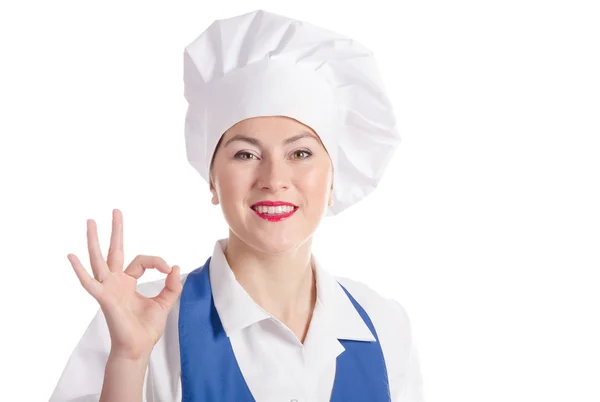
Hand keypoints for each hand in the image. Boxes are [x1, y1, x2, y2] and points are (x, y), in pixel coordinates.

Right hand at [67, 209, 182, 359]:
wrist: (138, 347)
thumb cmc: (147, 328)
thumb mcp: (165, 302)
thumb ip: (172, 285)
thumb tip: (174, 266)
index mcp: (129, 282)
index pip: (142, 261)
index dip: (156, 261)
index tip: (168, 269)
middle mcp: (116, 282)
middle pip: (114, 251)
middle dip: (116, 231)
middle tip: (115, 211)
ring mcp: (108, 288)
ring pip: (99, 259)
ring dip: (94, 240)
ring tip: (91, 221)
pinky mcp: (103, 297)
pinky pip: (89, 282)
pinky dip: (79, 270)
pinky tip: (71, 256)